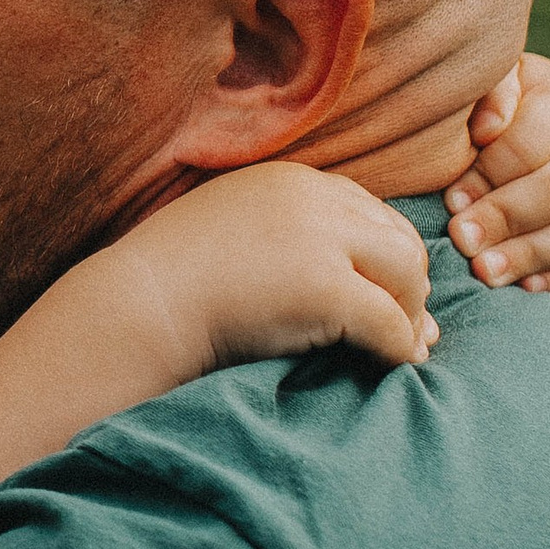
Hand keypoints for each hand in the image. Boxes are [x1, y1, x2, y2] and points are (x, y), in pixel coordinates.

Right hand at [122, 162, 436, 375]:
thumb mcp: (229, 233)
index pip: (369, 212)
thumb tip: (327, 270)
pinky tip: (390, 366)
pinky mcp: (325, 288)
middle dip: (411, 286)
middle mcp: (313, 199)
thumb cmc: (168, 285)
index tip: (392, 294)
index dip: (387, 256)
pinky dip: (397, 348)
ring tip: (405, 350)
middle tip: (413, 330)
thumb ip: (278, 235)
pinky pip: (388, 323)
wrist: (137, 309)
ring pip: (405, 275)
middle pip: (398, 238)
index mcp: (291, 182)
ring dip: (410, 316)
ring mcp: (321, 240)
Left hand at [445, 56, 549, 293]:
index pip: (531, 146)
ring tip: (485, 272)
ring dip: (530, 254)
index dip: (489, 175)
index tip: (452, 200)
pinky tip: (526, 287)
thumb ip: (494, 92)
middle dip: (507, 217)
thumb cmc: (510, 115)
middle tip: (463, 240)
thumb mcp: (503, 88)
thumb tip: (488, 128)